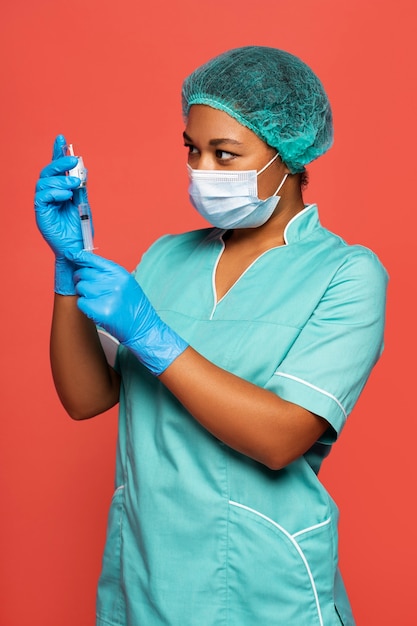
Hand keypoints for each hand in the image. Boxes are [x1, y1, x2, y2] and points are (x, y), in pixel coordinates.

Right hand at [34, 134, 90, 293]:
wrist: (78, 250)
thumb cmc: (80, 230)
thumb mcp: (84, 203)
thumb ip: (81, 187)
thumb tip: (82, 169)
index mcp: (60, 190)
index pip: (57, 168)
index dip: (57, 152)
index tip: (62, 138)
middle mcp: (49, 195)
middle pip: (48, 172)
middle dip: (60, 163)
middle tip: (74, 160)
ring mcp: (44, 204)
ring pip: (43, 182)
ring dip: (60, 180)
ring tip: (74, 185)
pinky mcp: (41, 213)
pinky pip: (41, 197)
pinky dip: (54, 193)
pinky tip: (66, 196)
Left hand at [72, 251, 187, 374]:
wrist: (143, 327)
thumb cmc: (133, 306)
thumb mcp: (125, 283)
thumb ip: (107, 273)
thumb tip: (84, 265)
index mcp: (120, 273)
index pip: (93, 259)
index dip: (78, 256)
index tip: (69, 254)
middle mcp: (114, 282)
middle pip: (83, 273)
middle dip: (81, 279)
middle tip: (89, 288)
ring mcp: (107, 297)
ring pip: (80, 288)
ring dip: (84, 294)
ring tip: (97, 300)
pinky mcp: (101, 311)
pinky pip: (81, 303)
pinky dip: (85, 306)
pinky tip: (96, 309)